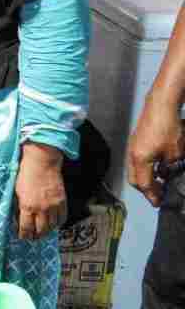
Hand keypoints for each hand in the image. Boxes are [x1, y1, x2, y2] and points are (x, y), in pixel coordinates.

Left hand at [16, 142, 66, 239]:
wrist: (42, 162)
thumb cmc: (25, 174)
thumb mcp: (16, 190)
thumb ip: (17, 205)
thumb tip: (17, 218)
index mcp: (27, 206)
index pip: (26, 228)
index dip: (24, 235)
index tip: (23, 237)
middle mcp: (41, 208)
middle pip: (41, 230)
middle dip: (36, 236)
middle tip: (34, 238)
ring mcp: (54, 206)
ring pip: (53, 226)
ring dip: (47, 231)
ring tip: (43, 232)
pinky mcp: (62, 201)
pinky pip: (63, 218)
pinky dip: (58, 223)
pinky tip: (54, 224)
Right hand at [127, 91, 184, 206]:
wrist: (161, 105)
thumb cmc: (167, 127)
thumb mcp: (175, 153)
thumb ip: (169, 168)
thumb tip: (167, 175)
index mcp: (140, 160)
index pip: (145, 184)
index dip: (153, 195)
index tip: (158, 203)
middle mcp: (132, 154)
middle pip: (134, 179)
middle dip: (146, 189)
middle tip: (158, 194)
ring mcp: (133, 146)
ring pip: (134, 169)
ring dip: (145, 177)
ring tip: (160, 180)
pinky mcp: (137, 139)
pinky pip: (137, 159)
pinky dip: (145, 167)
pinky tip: (158, 165)